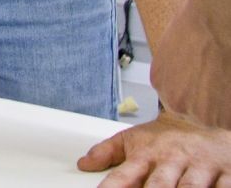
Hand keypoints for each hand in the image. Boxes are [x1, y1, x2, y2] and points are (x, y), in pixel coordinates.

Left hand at [77, 110, 230, 186]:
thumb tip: (83, 163)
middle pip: (159, 185)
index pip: (124, 175)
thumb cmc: (167, 137)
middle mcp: (172, 161)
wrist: (203, 118)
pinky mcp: (225, 173)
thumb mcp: (133, 138)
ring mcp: (200, 168)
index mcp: (147, 154)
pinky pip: (222, 187)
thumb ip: (107, 151)